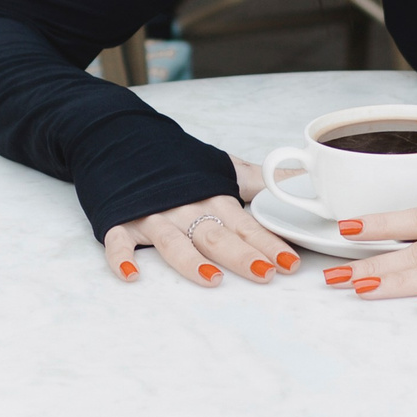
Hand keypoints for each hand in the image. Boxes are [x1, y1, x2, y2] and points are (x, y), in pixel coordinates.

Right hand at [106, 174, 297, 288]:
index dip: (269, 244)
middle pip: (216, 235)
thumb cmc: (175, 161)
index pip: (246, 225)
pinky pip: (118, 241)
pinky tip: (132, 275)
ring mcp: (151, 216)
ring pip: (173, 242)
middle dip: (241, 255)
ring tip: (212, 278)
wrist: (121, 138)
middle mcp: (185, 208)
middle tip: (264, 273)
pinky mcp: (120, 221)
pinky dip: (121, 258)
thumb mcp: (221, 167)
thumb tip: (298, 180)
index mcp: (212, 197)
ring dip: (192, 261)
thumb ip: (259, 180)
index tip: (290, 263)